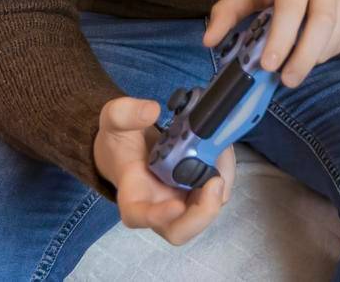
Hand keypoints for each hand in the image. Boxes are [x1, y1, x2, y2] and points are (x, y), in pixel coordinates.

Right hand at [93, 97, 235, 244]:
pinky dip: (225, 170)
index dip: (158, 217)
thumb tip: (152, 111)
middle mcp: (158, 205)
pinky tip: (222, 146)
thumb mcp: (114, 119)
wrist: (131, 144)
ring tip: (221, 149)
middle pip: (180, 229)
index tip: (176, 205)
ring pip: (206, 209)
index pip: (139, 216)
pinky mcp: (197, 188)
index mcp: (132, 194)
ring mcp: (180, 199)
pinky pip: (217, 188)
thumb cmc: (120, 139)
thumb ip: (125, 113)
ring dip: (221, 184)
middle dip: (202, 213)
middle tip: (215, 182)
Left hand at [204, 0, 339, 87]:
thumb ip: (229, 11)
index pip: (291, 9)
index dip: (281, 38)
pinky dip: (324, 54)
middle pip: (321, 24)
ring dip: (312, 59)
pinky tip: (310, 52)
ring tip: (294, 68)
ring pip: (333, 38)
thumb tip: (208, 42)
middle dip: (303, 57)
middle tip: (286, 81)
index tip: (268, 65)